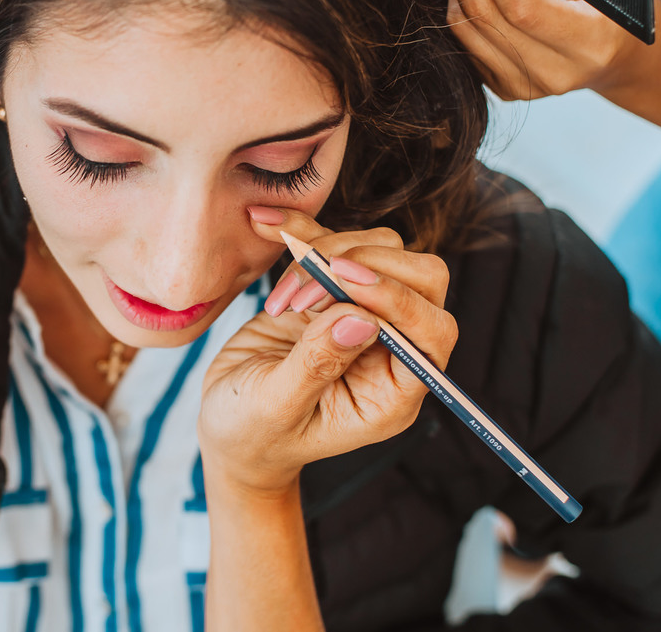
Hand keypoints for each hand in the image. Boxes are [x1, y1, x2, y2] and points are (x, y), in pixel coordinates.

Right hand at [197, 208, 456, 496]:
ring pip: (382, 250)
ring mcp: (364, 314)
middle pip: (422, 279)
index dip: (397, 296)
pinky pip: (335, 245)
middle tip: (310, 279)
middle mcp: (391, 348)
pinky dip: (303, 231)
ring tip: (281, 296)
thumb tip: (361, 318)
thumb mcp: (276, 408)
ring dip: (328, 254)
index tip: (342, 277)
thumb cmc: (255, 434)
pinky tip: (268, 225)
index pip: (431, 331)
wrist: (229, 425)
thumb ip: (317, 365)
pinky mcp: (332, 291)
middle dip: (367, 263)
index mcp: (393, 392)